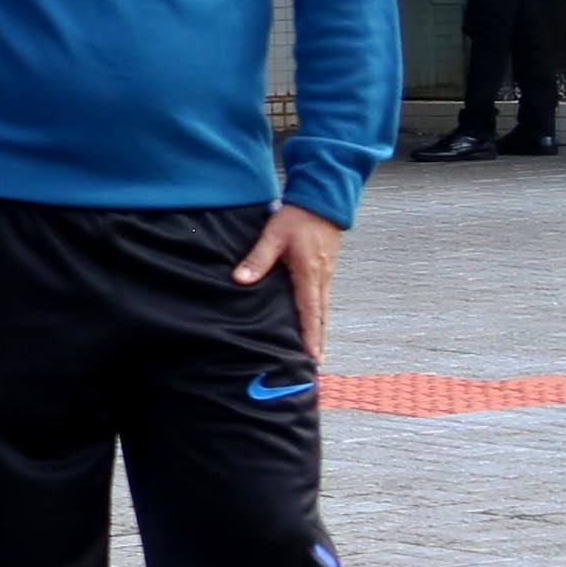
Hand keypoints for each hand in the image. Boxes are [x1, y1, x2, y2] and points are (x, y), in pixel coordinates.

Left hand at [235, 203, 341, 361]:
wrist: (322, 201)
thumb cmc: (297, 218)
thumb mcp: (273, 235)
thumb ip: (257, 259)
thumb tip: (240, 280)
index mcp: (309, 273)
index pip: (310, 311)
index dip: (310, 335)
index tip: (311, 356)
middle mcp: (321, 278)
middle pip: (320, 317)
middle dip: (318, 341)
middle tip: (315, 365)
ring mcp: (325, 275)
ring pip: (322, 310)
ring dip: (319, 331)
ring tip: (315, 352)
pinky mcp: (323, 271)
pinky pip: (321, 300)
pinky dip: (318, 316)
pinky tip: (312, 325)